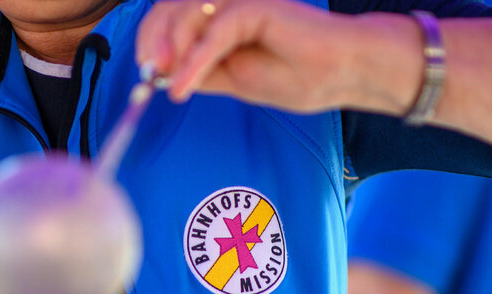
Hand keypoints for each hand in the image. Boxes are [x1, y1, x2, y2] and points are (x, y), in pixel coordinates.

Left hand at [136, 0, 421, 112]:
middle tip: (147, 73)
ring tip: (164, 80)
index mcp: (218, 21)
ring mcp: (240, 3)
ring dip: (168, 49)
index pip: (169, 20)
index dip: (149, 42)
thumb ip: (201, 71)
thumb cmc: (299, 76)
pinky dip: (194, 60)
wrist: (347, 72)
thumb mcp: (236, 82)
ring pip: (186, 14)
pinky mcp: (255, 7)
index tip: (144, 75)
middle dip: (150, 41)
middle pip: (169, 10)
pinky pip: (214, 31)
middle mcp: (225, 6)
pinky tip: (182, 86)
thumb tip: (162, 74)